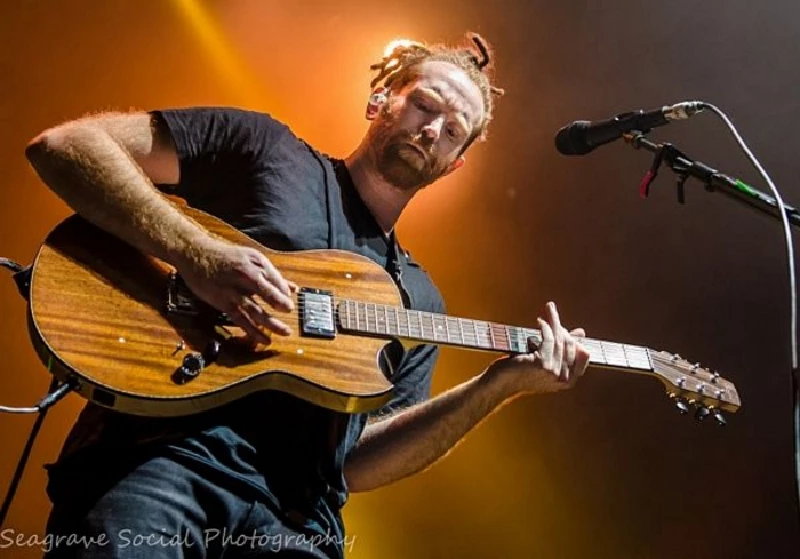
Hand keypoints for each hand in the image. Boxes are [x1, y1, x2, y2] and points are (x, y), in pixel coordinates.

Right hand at [177, 237, 296, 343]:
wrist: (195, 254)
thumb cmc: (226, 256)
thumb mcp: (251, 257)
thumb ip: (272, 274)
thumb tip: (293, 288)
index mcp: (254, 264)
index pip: (276, 280)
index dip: (284, 292)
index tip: (289, 301)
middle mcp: (245, 277)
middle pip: (267, 294)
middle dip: (281, 305)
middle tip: (290, 313)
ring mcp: (233, 292)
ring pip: (255, 310)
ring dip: (271, 323)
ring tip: (285, 332)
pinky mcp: (223, 303)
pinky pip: (240, 319)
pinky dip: (253, 331)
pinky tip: (263, 339)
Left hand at [488, 302, 589, 395]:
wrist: (501, 383)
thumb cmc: (522, 372)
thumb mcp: (546, 362)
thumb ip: (562, 350)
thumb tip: (581, 332)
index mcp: (568, 381)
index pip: (583, 356)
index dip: (575, 341)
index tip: (567, 330)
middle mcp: (563, 378)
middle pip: (570, 345)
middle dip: (561, 326)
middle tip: (553, 311)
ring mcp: (553, 372)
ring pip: (559, 339)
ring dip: (554, 320)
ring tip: (549, 308)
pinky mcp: (542, 363)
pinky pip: (548, 338)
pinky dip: (545, 326)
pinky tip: (539, 321)